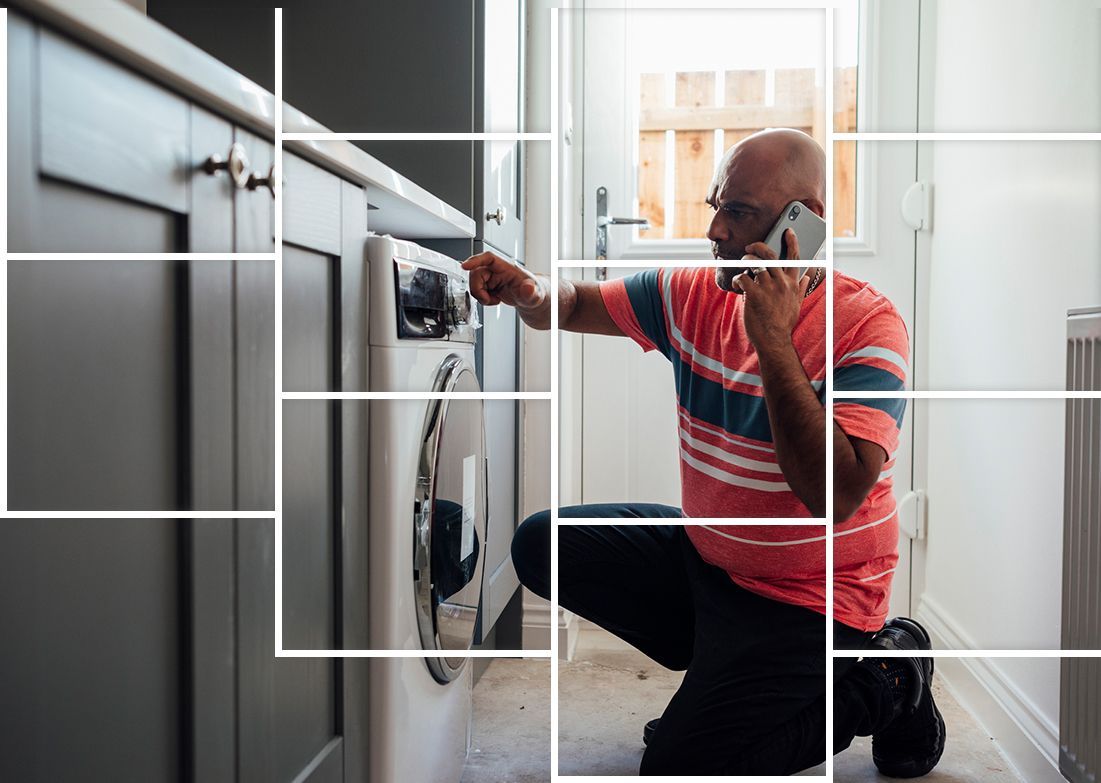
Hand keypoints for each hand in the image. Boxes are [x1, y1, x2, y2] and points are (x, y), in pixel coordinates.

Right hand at [461, 252, 546, 311]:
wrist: (535, 300)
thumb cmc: (536, 294)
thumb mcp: (536, 296)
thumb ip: (531, 293)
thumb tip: (529, 288)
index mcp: (508, 268)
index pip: (489, 258)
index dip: (475, 260)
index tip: (465, 266)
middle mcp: (498, 271)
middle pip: (476, 273)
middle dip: (477, 289)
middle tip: (488, 299)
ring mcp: (493, 278)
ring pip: (475, 283)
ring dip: (480, 295)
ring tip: (494, 300)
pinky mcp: (490, 285)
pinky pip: (478, 290)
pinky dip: (483, 299)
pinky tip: (494, 300)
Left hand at [731, 232, 810, 350]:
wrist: (774, 340)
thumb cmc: (783, 323)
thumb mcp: (796, 304)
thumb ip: (800, 288)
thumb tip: (806, 277)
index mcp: (792, 283)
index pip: (794, 258)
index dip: (792, 242)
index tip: (788, 230)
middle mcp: (782, 283)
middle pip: (771, 256)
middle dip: (758, 247)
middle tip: (750, 247)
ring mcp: (769, 289)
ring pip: (756, 264)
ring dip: (746, 261)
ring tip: (742, 264)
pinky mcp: (755, 296)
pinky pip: (743, 278)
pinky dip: (738, 278)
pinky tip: (737, 283)